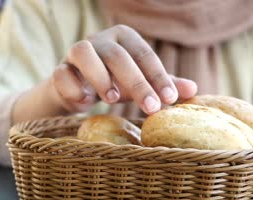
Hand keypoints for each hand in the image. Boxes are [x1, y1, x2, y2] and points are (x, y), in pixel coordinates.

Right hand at [13, 25, 196, 123]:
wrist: (77, 90)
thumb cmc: (115, 83)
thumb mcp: (141, 83)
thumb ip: (163, 84)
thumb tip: (193, 90)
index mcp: (125, 38)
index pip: (145, 54)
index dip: (159, 77)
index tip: (170, 99)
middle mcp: (100, 40)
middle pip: (118, 55)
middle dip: (136, 82)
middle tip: (151, 108)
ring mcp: (76, 53)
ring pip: (83, 53)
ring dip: (99, 76)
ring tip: (113, 99)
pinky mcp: (58, 70)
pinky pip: (61, 74)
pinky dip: (72, 86)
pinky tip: (85, 101)